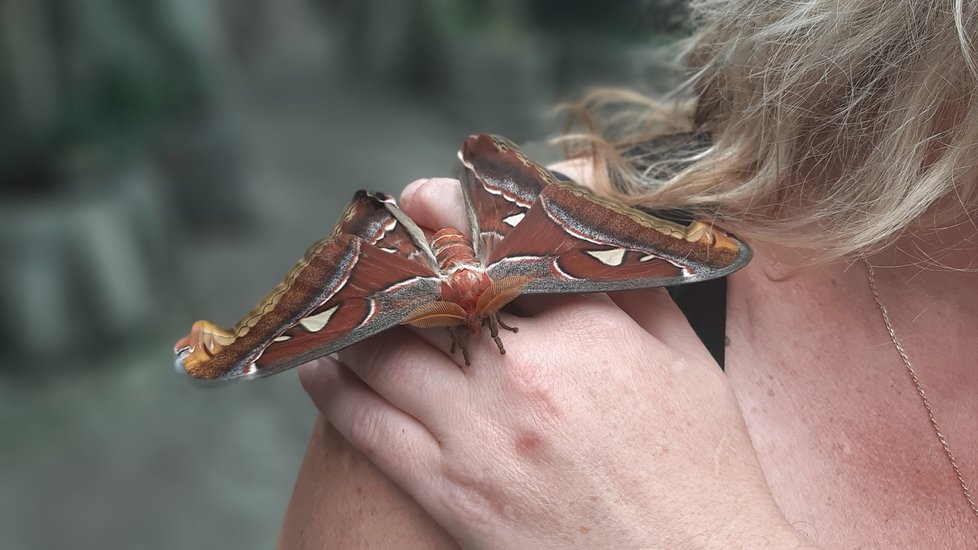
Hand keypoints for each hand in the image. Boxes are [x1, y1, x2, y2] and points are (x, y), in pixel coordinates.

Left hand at [299, 178, 805, 548]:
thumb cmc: (704, 475)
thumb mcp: (692, 366)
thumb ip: (641, 290)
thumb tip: (595, 233)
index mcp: (592, 333)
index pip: (504, 248)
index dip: (453, 216)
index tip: (425, 200)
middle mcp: (526, 374)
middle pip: (432, 292)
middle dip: (395, 259)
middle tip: (369, 241)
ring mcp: (482, 435)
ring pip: (388, 352)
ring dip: (357, 317)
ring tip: (342, 299)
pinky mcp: (453, 494)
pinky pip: (370, 430)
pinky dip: (335, 390)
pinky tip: (318, 367)